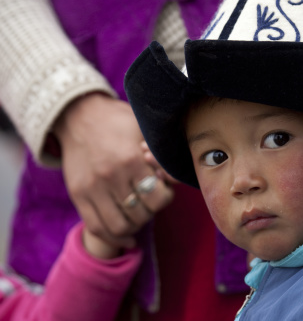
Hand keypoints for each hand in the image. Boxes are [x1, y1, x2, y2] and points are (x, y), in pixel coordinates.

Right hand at [54, 93, 173, 248]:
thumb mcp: (146, 130)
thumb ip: (162, 156)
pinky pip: (95, 227)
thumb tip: (175, 179)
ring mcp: (91, 188)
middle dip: (151, 210)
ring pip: (119, 226)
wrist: (79, 115)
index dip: (165, 197)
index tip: (163, 189)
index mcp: (130, 159)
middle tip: (151, 200)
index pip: (157, 198)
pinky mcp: (77, 195)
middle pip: (140, 214)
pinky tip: (128, 236)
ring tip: (140, 213)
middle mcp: (109, 176)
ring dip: (135, 225)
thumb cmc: (120, 122)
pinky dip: (114, 237)